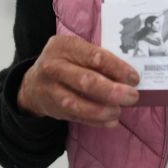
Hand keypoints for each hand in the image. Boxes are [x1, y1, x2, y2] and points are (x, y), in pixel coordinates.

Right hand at [17, 35, 140, 127]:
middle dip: (112, 91)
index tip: (134, 78)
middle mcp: (53, 67)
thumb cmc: (65, 62)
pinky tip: (110, 121)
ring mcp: (50, 89)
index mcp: (64, 46)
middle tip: (132, 97)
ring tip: (118, 111)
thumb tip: (128, 76)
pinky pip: (75, 117)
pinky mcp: (52, 108)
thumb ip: (97, 59)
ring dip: (102, 110)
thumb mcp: (76, 51)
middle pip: (86, 81)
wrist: (33, 83)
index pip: (94, 57)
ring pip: (77, 103)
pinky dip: (95, 121)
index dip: (117, 68)